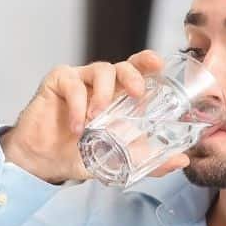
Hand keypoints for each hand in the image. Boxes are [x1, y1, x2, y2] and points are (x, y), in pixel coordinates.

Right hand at [0, 50, 191, 184]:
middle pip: (122, 65)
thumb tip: (182, 160)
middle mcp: (101, 84)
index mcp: (119, 96)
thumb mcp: (119, 161)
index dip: (148, 62)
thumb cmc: (79, 154)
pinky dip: (78, 105)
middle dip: (134, 75)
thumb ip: (149, 161)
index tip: (159, 65)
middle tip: (136, 94)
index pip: (138, 71)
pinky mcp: (58, 82)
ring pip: (100, 69)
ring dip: (104, 94)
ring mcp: (80, 80)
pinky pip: (73, 83)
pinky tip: (77, 126)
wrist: (44, 163)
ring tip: (97, 119)